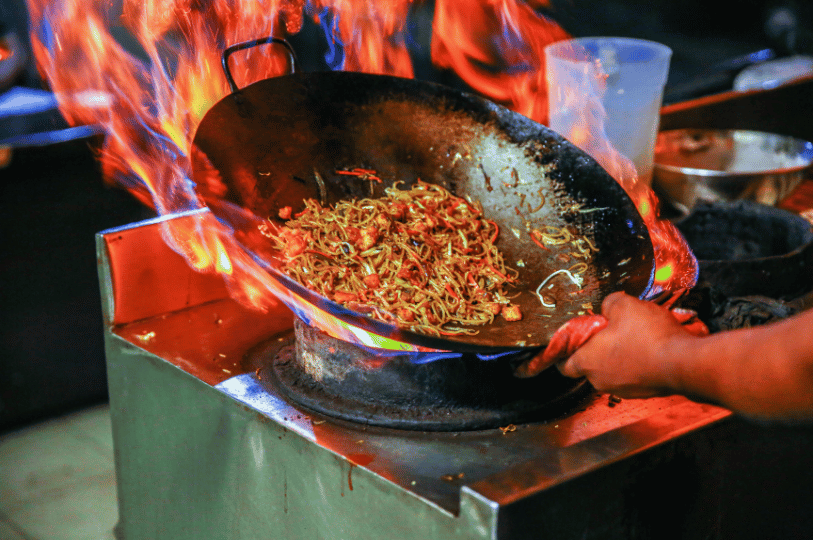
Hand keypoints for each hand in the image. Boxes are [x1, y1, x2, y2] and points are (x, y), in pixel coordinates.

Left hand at [558, 292, 699, 397]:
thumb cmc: (649, 336)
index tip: (570, 342)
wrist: (684, 363)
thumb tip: (608, 307)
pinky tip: (648, 349)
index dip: (564, 352)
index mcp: (587, 361)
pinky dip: (636, 364)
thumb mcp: (624, 306)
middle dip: (595, 349)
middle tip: (608, 332)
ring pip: (611, 370)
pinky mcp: (642, 392)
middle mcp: (600, 380)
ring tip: (633, 337)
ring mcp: (622, 389)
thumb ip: (609, 304)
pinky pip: (632, 376)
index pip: (562, 364)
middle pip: (588, 365)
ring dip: (617, 356)